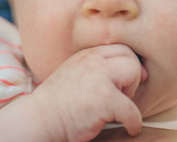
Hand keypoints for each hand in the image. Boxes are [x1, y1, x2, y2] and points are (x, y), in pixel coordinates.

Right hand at [0, 44, 143, 141]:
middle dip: (132, 77)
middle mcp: (93, 61)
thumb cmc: (58, 102)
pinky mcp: (104, 98)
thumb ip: (98, 68)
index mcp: (87, 54)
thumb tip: (137, 71)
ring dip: (131, 93)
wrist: (39, 119)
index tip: (128, 81)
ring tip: (117, 107)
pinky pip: (132, 108)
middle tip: (121, 95)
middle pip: (130, 57)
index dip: (129, 64)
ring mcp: (99, 77)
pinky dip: (134, 122)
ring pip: (134, 72)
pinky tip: (130, 128)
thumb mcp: (77, 73)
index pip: (121, 47)